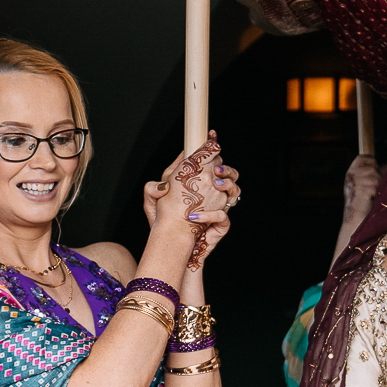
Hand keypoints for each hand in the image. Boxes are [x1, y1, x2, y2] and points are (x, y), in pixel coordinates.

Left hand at [154, 135, 237, 269]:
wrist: (171, 249)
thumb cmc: (162, 225)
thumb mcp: (151, 204)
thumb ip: (152, 189)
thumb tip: (164, 182)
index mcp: (196, 183)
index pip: (208, 162)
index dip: (211, 148)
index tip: (211, 137)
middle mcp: (210, 194)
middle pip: (227, 173)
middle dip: (225, 167)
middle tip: (215, 168)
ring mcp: (217, 208)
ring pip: (234, 190)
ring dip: (227, 185)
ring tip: (216, 184)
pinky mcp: (219, 226)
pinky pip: (223, 217)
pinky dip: (212, 216)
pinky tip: (194, 218)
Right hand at [341, 154, 380, 222]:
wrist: (356, 219)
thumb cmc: (364, 201)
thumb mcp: (365, 183)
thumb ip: (374, 172)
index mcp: (351, 171)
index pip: (364, 158)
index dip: (372, 162)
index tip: (375, 172)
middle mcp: (351, 175)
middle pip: (373, 168)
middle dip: (377, 178)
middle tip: (372, 190)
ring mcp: (355, 182)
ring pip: (375, 177)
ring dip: (378, 187)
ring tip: (371, 196)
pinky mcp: (361, 190)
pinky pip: (376, 186)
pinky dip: (377, 194)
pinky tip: (371, 199)